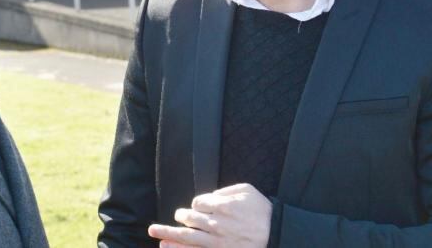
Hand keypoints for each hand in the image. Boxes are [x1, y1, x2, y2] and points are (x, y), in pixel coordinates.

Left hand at [148, 184, 271, 247]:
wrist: (277, 235)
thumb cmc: (263, 212)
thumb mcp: (248, 191)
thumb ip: (227, 190)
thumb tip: (211, 196)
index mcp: (222, 206)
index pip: (198, 203)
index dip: (197, 204)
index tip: (200, 207)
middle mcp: (216, 224)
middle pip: (190, 219)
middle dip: (181, 216)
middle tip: (179, 216)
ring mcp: (216, 242)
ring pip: (186, 237)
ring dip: (168, 234)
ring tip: (154, 231)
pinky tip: (166, 246)